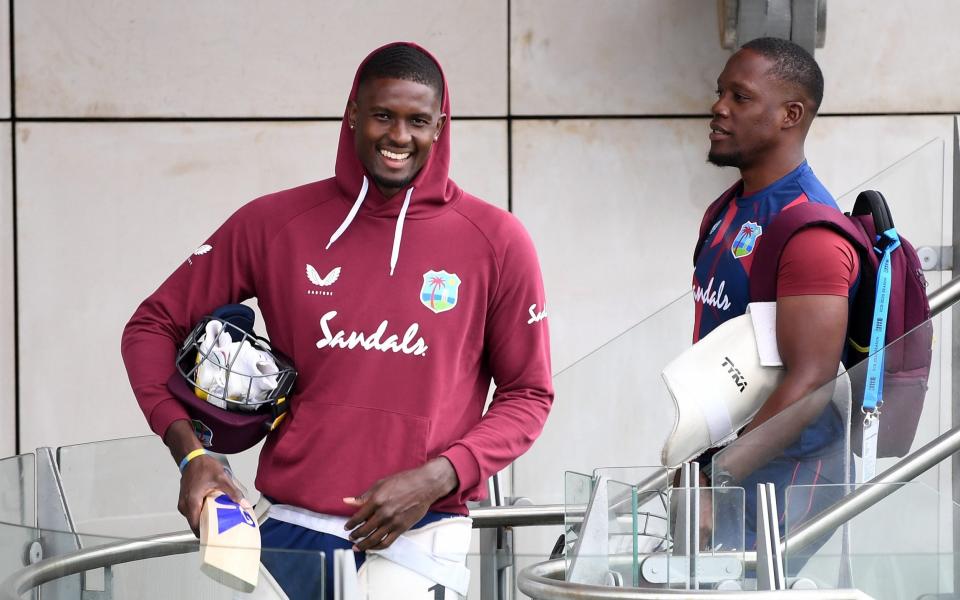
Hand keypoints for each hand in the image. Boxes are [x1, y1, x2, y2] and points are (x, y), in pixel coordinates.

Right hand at [165, 420, 247, 535]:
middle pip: (195, 523)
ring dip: (204, 520)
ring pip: (193, 518)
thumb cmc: (204, 468)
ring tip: (219, 523)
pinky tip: (213, 512)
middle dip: (207, 528)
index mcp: (192, 503)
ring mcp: (183, 503)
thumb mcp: (221, 479)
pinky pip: (192, 511)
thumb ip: (232, 492)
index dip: (205, 534)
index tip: (216, 538)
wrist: (191, 457)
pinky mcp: (184, 500)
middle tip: (221, 530)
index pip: (196, 526)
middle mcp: (184, 506)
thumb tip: (244, 504)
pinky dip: (201, 513)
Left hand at [343, 457, 457, 551]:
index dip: (350, 524)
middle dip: (355, 535)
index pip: (358, 517)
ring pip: (374, 539)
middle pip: (364, 530)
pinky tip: (372, 547)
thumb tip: (347, 501)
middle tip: (351, 537)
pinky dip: (377, 547)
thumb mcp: (381, 484)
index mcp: (377, 500)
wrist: (425, 485)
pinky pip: (387, 542)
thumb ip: (364, 496)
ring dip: (363, 545)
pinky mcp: (402, 528)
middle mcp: (384, 512)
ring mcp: (393, 522)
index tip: (347, 527)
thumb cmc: (404, 481)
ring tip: (357, 546)